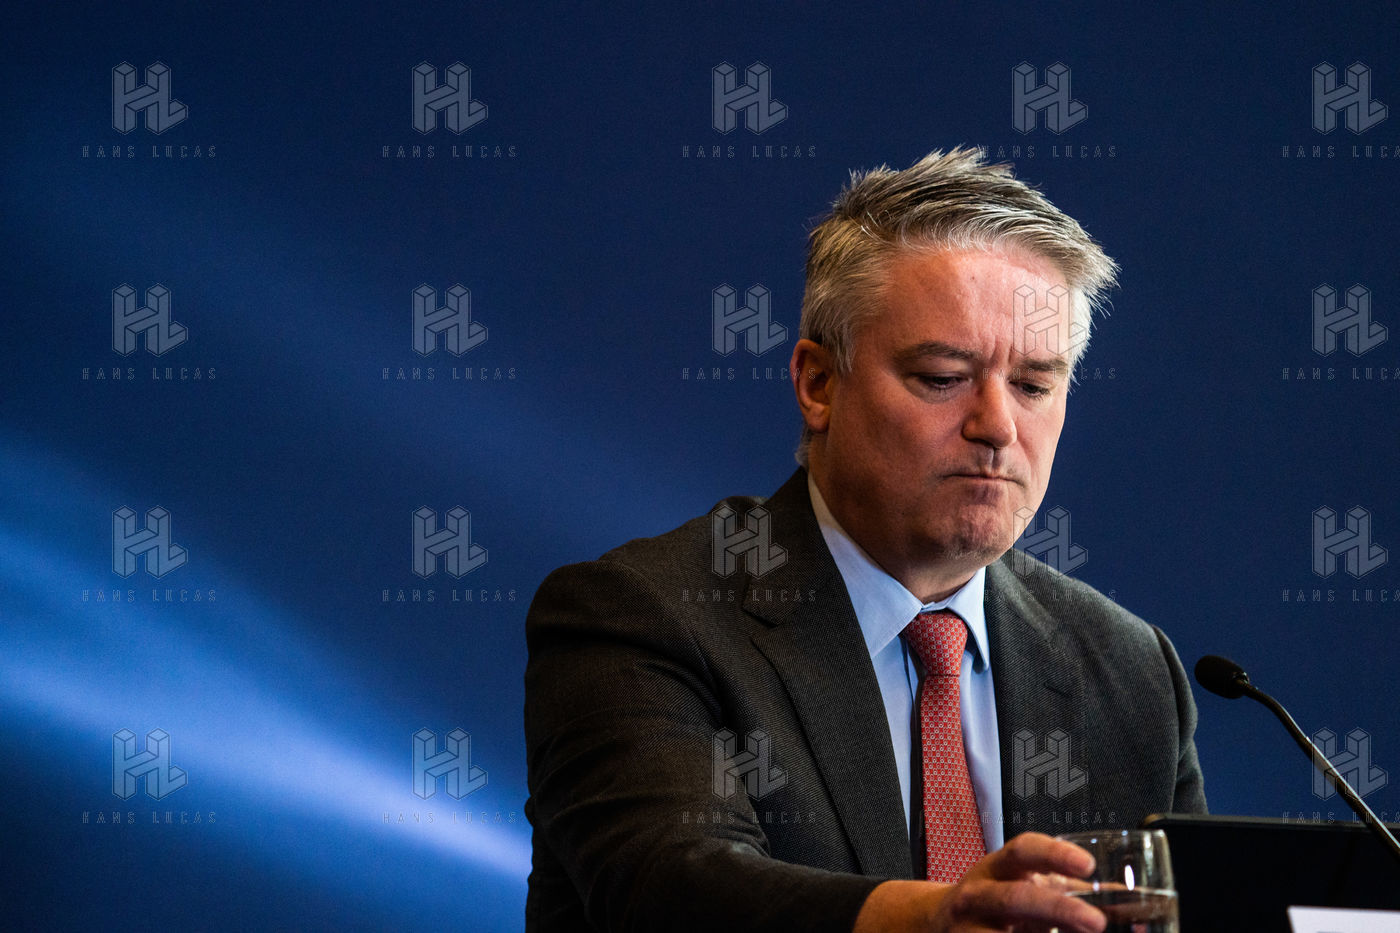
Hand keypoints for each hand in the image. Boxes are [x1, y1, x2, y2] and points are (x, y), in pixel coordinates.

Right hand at [853, 832, 1105, 932]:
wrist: (937, 923)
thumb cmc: (994, 902)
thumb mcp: (1022, 884)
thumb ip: (1065, 889)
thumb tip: (1122, 897)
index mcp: (996, 869)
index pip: (1023, 851)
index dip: (1054, 854)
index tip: (1087, 865)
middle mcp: (978, 895)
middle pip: (1016, 898)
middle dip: (1057, 909)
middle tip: (1096, 922)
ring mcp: (968, 928)